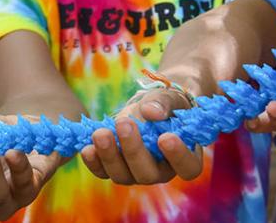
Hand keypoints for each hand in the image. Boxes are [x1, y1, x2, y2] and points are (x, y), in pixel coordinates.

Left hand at [80, 87, 202, 183]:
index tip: (165, 137)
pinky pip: (103, 172)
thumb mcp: (170, 98)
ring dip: (110, 155)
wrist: (149, 108)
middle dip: (134, 150)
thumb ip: (164, 103)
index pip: (188, 168)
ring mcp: (137, 174)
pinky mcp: (116, 170)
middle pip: (149, 174)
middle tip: (124, 123)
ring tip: (100, 133)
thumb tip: (150, 112)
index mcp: (186, 157)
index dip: (178, 156)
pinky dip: (94, 162)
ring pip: (123, 176)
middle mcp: (162, 172)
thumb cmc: (167, 105)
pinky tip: (87, 148)